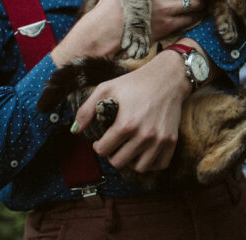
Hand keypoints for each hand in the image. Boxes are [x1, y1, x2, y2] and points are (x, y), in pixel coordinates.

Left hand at [71, 47, 192, 171]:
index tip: (101, 140)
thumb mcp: (106, 89)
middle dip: (112, 154)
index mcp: (126, 124)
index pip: (103, 150)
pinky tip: (145, 152)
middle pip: (118, 162)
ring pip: (139, 167)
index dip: (98, 145)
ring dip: (131, 160)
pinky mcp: (172, 140)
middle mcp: (144, 135)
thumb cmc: (135, 82)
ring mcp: (160, 139)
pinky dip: (151, 163)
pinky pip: (160, 164)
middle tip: (114, 144)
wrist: (168, 78)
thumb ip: (86, 110)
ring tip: (129, 148)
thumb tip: (74, 131)